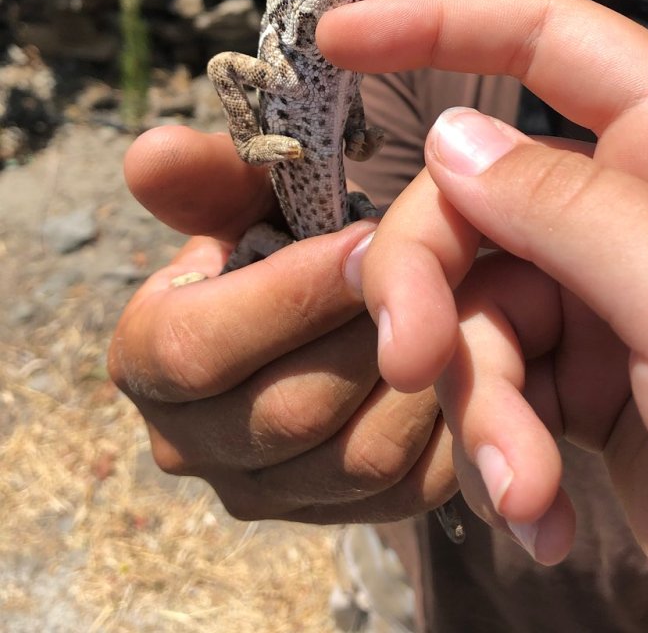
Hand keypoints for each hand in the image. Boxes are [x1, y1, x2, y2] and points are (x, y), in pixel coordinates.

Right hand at [109, 125, 456, 524]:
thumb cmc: (274, 238)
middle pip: (289, 411)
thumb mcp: (242, 197)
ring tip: (465, 310)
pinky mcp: (338, 515)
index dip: (288, 295)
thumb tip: (150, 151)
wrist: (311, 310)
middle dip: (370, 335)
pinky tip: (480, 363)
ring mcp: (267, 492)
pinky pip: (408, 491)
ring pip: (357, 458)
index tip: (368, 240)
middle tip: (438, 271)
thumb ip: (204, 177)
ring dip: (422, 380)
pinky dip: (453, 429)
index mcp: (147, 361)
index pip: (197, 349)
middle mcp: (191, 445)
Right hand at [318, 0, 647, 631]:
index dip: (445, 24)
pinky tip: (534, 517)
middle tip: (407, 361)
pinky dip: (501, 450)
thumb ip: (572, 211)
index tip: (341, 39)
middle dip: (429, 281)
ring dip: (477, 399)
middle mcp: (637, 219)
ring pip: (476, 308)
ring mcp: (608, 306)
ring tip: (519, 490)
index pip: (554, 45)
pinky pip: (501, 388)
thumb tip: (451, 139)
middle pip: (476, 201)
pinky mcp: (591, 392)